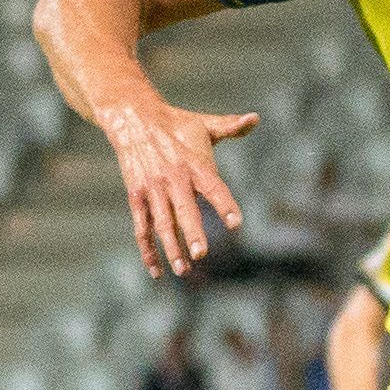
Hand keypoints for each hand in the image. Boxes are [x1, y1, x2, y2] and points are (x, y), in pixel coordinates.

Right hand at [100, 96, 259, 277]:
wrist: (133, 119)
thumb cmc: (175, 124)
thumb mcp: (203, 124)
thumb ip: (230, 127)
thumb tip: (255, 118)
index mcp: (194, 163)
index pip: (213, 186)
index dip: (224, 204)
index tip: (235, 224)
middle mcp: (173, 178)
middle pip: (184, 209)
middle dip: (192, 232)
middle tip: (202, 254)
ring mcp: (153, 189)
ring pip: (161, 223)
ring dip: (171, 247)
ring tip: (183, 269)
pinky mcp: (137, 197)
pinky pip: (141, 228)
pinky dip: (148, 250)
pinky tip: (157, 271)